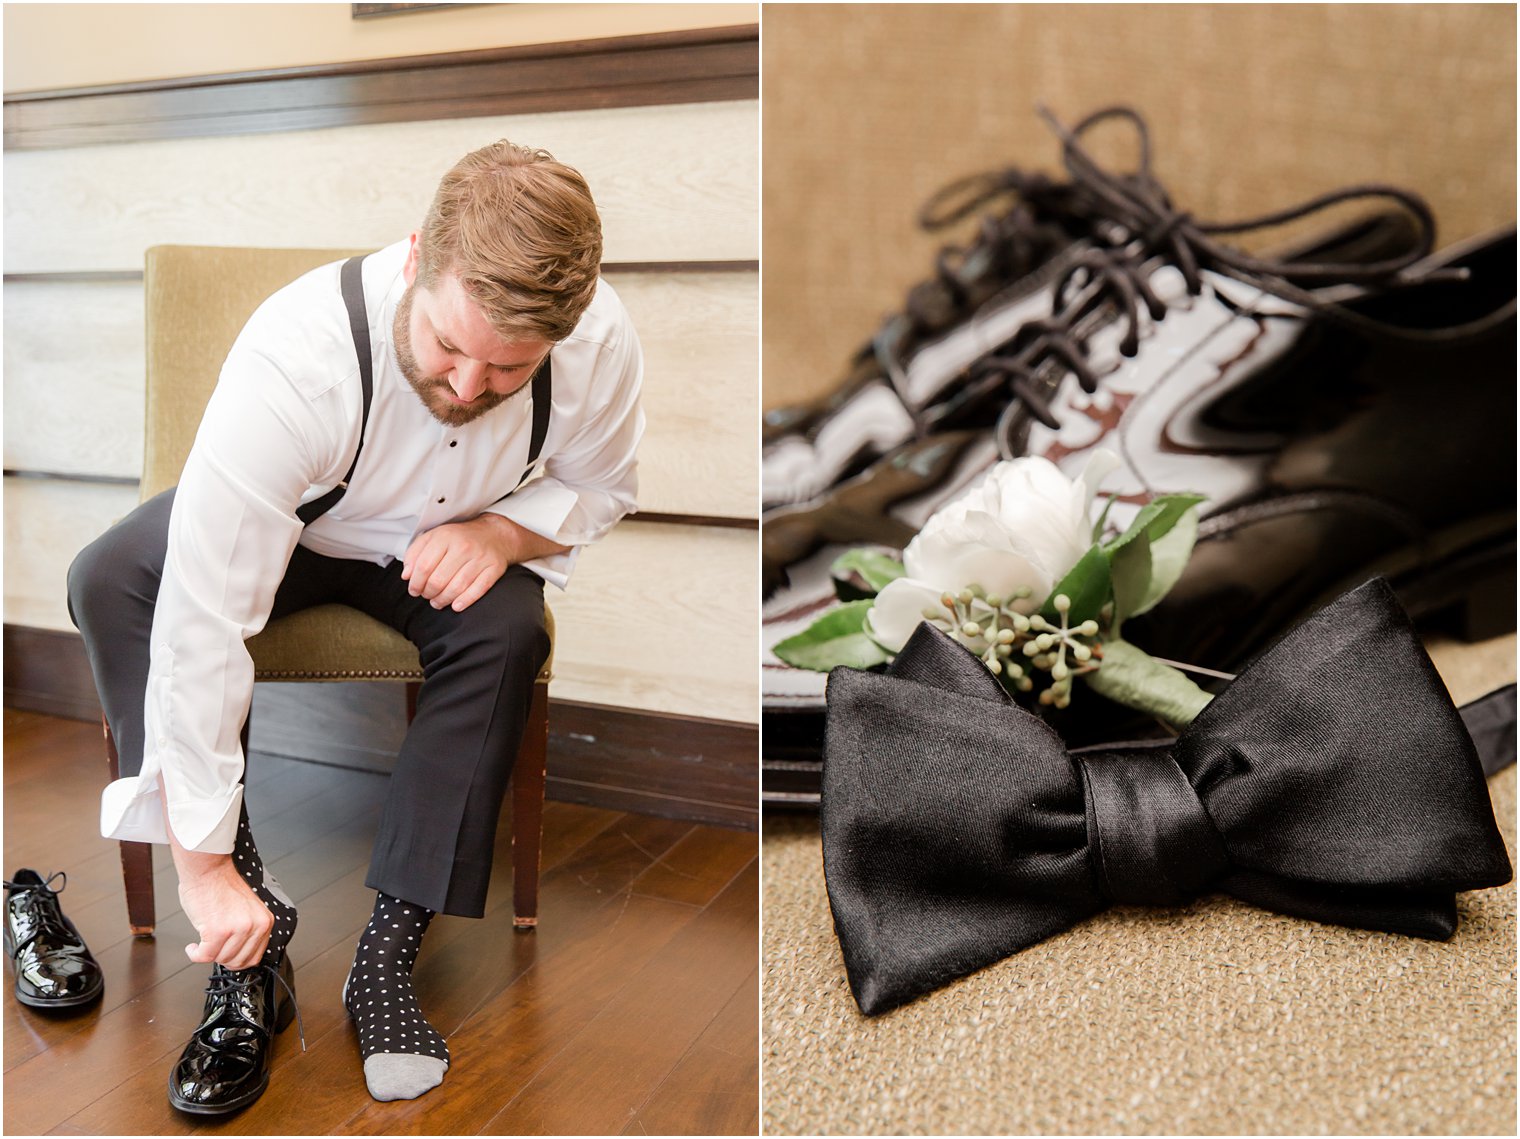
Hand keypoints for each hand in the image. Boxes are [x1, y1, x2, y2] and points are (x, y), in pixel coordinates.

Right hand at [173, 850, 272, 969]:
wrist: (208, 871)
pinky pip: (204, 956)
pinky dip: (195, 954)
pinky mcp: (217, 932)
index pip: (255, 956)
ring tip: (202, 944)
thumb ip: (248, 930)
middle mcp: (254, 926)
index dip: (237, 959)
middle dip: (222, 959)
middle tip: (212, 950)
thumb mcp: (247, 910)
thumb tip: (240, 952)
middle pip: (238, 961)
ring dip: (207, 955)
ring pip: (221, 959)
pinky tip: (192, 947)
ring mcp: (237, 929)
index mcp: (264, 921)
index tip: (227, 956)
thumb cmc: (222, 886)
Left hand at [402, 514, 564, 611]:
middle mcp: (463, 546)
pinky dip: (465, 601)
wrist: (494, 534)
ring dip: (443, 600)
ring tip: (437, 602)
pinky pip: (479, 589)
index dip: (415, 583)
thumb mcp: (434, 537)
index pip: (423, 566)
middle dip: (428, 593)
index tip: (414, 590)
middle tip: (427, 596)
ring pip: (457, 587)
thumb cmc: (459, 539)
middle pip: (438, 579)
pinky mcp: (494, 568)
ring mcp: (481, 558)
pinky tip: (456, 605)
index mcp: (445, 536)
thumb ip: (416, 553)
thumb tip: (406, 575)